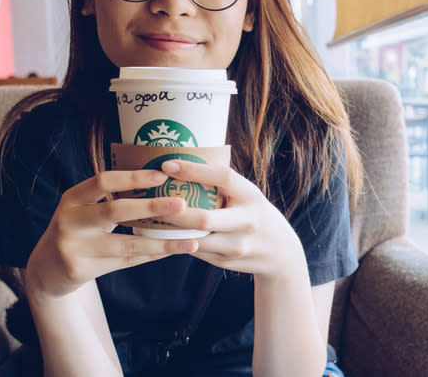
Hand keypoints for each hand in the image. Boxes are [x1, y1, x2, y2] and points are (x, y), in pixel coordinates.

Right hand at [25, 170, 197, 297]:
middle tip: (182, 203)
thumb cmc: (77, 231)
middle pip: (115, 210)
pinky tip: (173, 251)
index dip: (133, 177)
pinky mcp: (79, 269)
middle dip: (151, 206)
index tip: (162, 175)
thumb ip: (110, 198)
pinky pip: (125, 261)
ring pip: (126, 243)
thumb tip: (162, 182)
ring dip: (161, 241)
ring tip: (191, 240)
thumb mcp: (83, 209)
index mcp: (72, 198)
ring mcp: (72, 246)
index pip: (103, 181)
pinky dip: (151, 255)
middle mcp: (68, 220)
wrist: (45, 270)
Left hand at [159, 160, 307, 281]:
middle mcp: (247, 221)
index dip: (194, 170)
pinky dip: (176, 241)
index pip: (222, 177)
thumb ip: (222, 184)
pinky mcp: (226, 262)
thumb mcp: (247, 195)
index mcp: (251, 196)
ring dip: (168, 231)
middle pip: (204, 218)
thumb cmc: (253, 213)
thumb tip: (178, 165)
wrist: (280, 252)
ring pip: (195, 240)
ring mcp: (237, 245)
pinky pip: (195, 250)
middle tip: (150, 200)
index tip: (167, 164)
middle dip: (174, 211)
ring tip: (146, 218)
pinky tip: (159, 234)